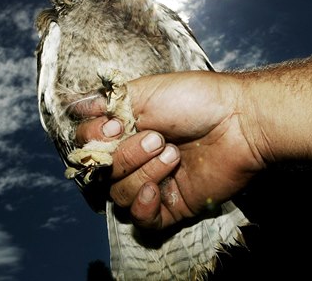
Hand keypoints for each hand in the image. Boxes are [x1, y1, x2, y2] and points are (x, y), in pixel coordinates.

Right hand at [73, 71, 265, 228]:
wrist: (237, 121)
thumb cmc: (194, 100)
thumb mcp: (145, 91)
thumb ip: (107, 104)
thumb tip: (74, 107)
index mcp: (127, 130)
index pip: (89, 146)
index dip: (95, 140)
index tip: (116, 125)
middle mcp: (135, 158)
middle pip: (102, 173)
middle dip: (126, 155)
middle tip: (157, 137)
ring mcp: (153, 182)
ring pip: (119, 194)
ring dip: (143, 174)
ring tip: (173, 154)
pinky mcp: (172, 205)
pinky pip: (141, 220)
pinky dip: (144, 205)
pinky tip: (159, 189)